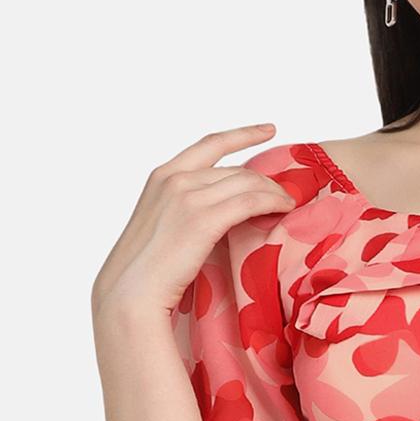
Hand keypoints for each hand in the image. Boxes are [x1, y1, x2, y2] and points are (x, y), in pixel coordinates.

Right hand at [91, 123, 296, 318]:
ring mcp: (189, 197)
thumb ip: (185, 206)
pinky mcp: (204, 219)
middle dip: (267, 180)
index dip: (243, 134)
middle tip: (285, 194)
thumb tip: (218, 210)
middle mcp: (176, 179)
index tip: (269, 129)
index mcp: (163, 176)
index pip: (211, 145)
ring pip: (248, 183)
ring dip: (274, 192)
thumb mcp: (161, 223)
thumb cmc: (146, 268)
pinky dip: (273, 202)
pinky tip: (284, 209)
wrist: (130, 291)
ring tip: (289, 204)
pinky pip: (251, 201)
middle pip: (237, 170)